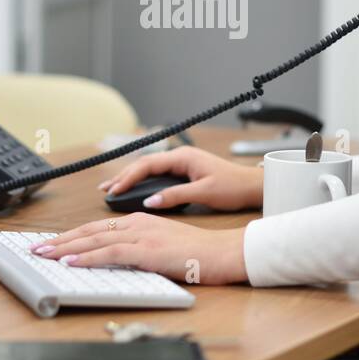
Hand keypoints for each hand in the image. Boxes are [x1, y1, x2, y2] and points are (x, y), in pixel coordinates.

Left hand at [32, 213, 247, 284]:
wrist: (226, 252)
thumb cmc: (200, 254)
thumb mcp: (164, 250)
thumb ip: (141, 252)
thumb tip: (118, 264)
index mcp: (141, 222)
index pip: (99, 227)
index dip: (73, 235)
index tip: (53, 243)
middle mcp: (138, 224)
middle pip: (91, 230)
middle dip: (61, 239)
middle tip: (36, 247)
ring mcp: (142, 235)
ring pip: (95, 239)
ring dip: (66, 246)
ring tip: (44, 253)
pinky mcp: (148, 250)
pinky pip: (110, 253)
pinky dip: (87, 256)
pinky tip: (71, 261)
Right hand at [97, 146, 263, 210]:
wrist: (253, 186)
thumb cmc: (234, 187)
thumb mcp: (204, 192)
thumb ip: (176, 196)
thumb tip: (150, 201)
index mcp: (183, 157)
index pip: (148, 165)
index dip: (129, 177)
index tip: (115, 190)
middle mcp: (180, 157)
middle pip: (144, 165)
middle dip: (123, 176)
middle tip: (105, 190)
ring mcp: (182, 164)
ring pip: (150, 170)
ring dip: (131, 179)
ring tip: (112, 190)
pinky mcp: (185, 173)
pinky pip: (158, 176)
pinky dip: (143, 183)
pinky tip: (134, 191)